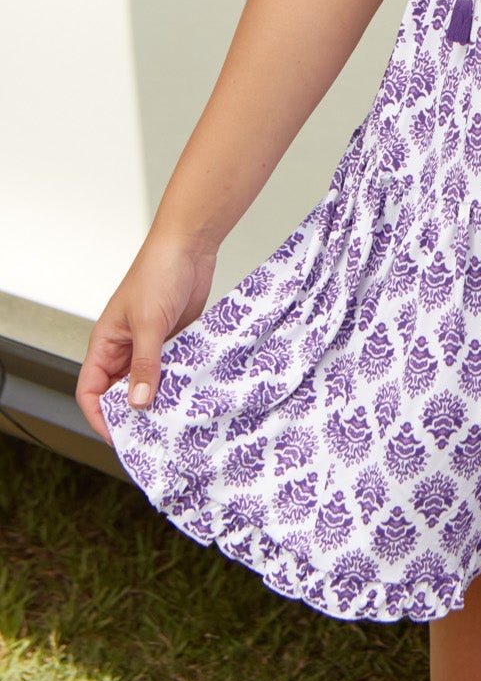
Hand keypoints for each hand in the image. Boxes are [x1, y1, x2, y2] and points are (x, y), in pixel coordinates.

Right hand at [75, 237, 215, 444]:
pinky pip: (172, 368)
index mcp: (106, 342)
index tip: (119, 435)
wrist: (190, 245)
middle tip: (152, 432)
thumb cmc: (158, 271)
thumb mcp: (149, 323)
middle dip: (132, 411)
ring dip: (160, 397)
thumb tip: (139, 401)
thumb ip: (145, 364)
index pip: (91, 389)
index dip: (99, 415)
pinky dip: (178, 381)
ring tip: (174, 416)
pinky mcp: (175, 339)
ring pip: (148, 382)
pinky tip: (190, 393)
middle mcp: (125, 347)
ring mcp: (151, 344)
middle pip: (120, 391)